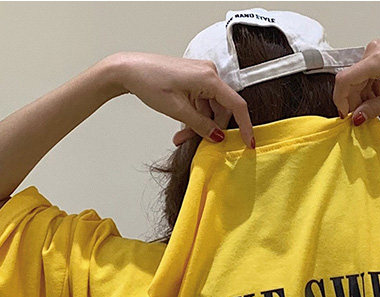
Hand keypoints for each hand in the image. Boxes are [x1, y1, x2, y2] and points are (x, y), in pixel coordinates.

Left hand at [115, 52, 254, 147]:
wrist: (130, 70)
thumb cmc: (150, 82)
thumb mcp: (178, 110)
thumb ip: (201, 125)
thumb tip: (218, 137)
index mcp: (209, 78)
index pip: (236, 105)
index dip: (245, 126)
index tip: (248, 144)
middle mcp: (209, 73)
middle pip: (222, 110)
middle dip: (210, 129)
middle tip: (190, 142)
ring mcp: (202, 76)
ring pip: (210, 109)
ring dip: (199, 125)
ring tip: (180, 136)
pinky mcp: (194, 79)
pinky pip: (202, 103)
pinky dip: (194, 116)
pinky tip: (181, 125)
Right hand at [334, 39, 379, 122]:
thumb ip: (375, 109)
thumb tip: (357, 117)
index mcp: (376, 59)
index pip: (344, 80)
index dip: (341, 101)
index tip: (345, 116)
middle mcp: (373, 51)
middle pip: (352, 81)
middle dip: (358, 103)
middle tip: (366, 119)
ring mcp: (378, 50)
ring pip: (361, 80)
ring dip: (368, 99)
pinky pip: (370, 74)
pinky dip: (374, 90)